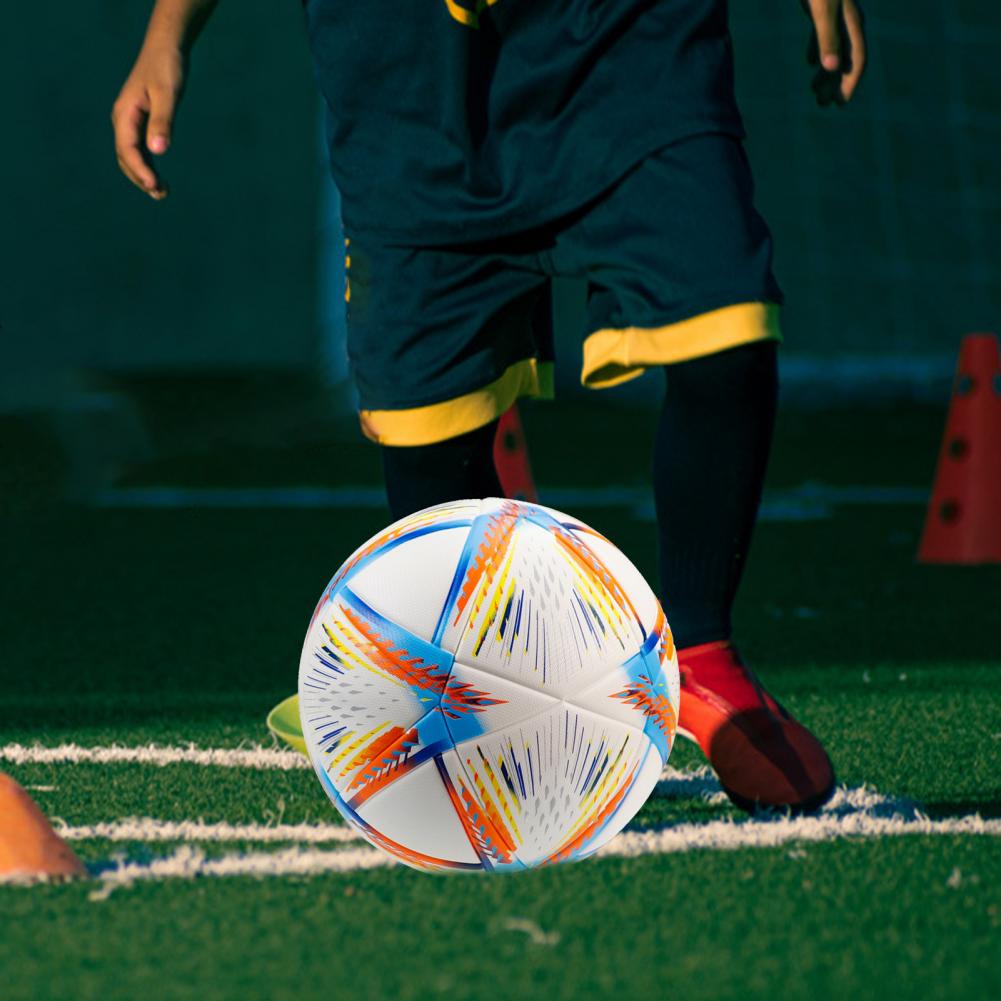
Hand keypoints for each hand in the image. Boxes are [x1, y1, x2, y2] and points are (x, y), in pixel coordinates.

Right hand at [111, 44, 184, 198]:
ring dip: (144, 176)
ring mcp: (130, 122)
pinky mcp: (140, 123)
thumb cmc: (167, 69)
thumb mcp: (167, 94)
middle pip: (126, 158)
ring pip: (132, 156)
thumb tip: (158, 151)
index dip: (140, 170)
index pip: (128, 150)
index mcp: (124, 114)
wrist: (165, 50)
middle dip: (141, 178)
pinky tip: (159, 180)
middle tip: (161, 194)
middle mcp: (123, 120)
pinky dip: (148, 166)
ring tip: (162, 193)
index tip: (154, 186)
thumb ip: (163, 122)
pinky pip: (139, 150)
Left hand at [804, 0, 866, 105]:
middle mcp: (847, 21)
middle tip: (822, 105)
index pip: (857, 59)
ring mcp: (835, 14)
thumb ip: (826, 38)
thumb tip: (829, 70)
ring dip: (825, 72)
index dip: (849, 82)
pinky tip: (810, 63)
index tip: (840, 103)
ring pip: (834, 48)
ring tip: (814, 92)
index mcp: (851, 24)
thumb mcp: (822, 10)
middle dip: (835, 83)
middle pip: (845, 58)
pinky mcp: (822, 7)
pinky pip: (823, 35)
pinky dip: (818, 51)